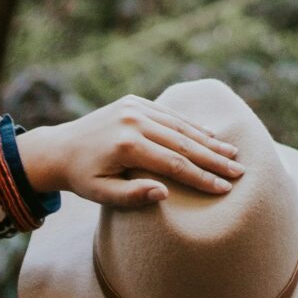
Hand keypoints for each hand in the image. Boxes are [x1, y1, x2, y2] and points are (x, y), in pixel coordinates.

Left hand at [17, 96, 243, 208]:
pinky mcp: (134, 101)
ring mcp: (134, 108)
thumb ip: (132, 196)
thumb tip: (164, 194)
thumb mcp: (100, 194)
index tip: (224, 188)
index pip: (174, 163)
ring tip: (232, 153)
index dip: (201, 177)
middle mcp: (133, 121)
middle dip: (213, 158)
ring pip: (179, 125)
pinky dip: (190, 125)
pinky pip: (168, 114)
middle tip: (239, 171)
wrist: (58, 148)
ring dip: (208, 140)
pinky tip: (209, 135)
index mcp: (126, 145)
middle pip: (183, 142)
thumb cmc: (81, 178)